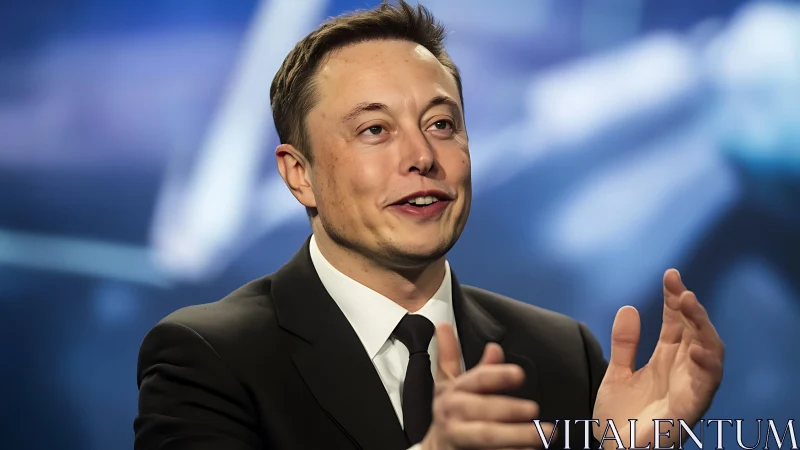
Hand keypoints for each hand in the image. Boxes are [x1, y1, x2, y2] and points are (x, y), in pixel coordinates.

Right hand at [420, 323, 554, 449]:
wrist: (433, 449)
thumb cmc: (448, 414)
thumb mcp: (447, 384)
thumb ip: (456, 359)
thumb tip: (468, 336)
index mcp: (453, 391)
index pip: (476, 379)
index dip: (497, 375)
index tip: (518, 374)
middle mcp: (454, 412)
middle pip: (482, 409)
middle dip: (508, 408)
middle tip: (534, 408)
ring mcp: (459, 436)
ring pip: (487, 435)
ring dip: (515, 435)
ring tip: (541, 435)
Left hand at [593, 269, 724, 447]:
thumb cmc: (620, 419)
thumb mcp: (617, 374)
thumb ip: (624, 344)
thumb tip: (628, 307)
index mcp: (667, 361)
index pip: (677, 323)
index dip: (675, 299)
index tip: (670, 275)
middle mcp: (682, 373)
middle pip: (697, 334)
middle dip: (692, 310)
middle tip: (680, 288)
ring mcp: (687, 392)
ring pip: (710, 357)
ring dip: (703, 330)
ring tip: (689, 306)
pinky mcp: (687, 413)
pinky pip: (704, 390)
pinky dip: (704, 368)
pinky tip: (694, 349)